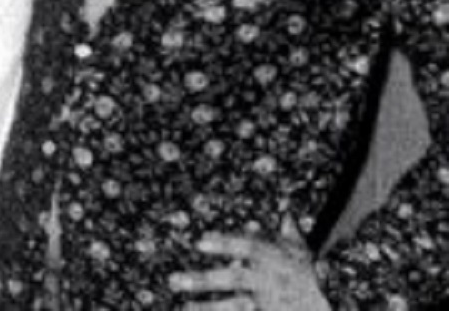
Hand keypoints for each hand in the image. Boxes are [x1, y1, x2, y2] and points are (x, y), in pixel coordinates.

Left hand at [170, 218, 330, 310]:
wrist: (335, 304)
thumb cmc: (313, 276)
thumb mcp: (301, 250)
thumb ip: (288, 230)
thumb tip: (284, 209)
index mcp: (275, 258)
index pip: (247, 246)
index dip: (224, 243)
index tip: (199, 242)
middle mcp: (269, 281)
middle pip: (231, 279)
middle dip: (202, 280)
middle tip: (174, 279)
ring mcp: (268, 303)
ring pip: (232, 306)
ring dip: (205, 307)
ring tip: (181, 305)